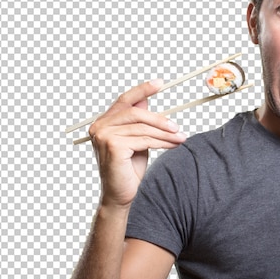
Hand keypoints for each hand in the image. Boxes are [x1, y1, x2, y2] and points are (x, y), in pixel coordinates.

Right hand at [88, 79, 186, 208]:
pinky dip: (161, 142)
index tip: (160, 83)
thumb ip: (139, 122)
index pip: (125, 100)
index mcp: (104, 122)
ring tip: (180, 137)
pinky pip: (143, 139)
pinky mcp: (113, 146)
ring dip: (165, 133)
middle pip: (136, 112)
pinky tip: (172, 145)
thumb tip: (146, 100)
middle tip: (177, 127)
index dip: (143, 90)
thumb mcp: (137, 140)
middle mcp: (100, 126)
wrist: (121, 195)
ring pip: (143, 128)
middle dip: (160, 119)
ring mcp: (104, 136)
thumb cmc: (128, 169)